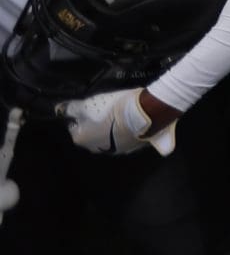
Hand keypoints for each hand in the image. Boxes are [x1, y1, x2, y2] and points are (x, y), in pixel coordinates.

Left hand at [59, 88, 174, 155]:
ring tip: (119, 114)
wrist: (145, 115)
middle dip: (95, 125)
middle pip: (91, 135)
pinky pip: (123, 138)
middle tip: (105, 110)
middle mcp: (96, 149)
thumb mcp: (88, 104)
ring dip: (110, 129)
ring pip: (108, 138)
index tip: (90, 108)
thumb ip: (72, 108)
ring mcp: (115, 150)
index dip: (81, 116)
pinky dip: (124, 132)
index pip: (74, 127)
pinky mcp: (132, 148)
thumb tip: (59, 109)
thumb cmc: (112, 110)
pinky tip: (131, 121)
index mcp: (82, 140)